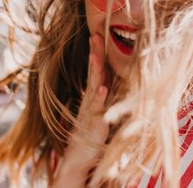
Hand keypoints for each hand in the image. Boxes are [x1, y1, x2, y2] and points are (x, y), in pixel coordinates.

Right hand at [52, 33, 108, 186]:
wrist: (78, 159)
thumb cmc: (91, 134)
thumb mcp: (100, 112)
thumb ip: (106, 97)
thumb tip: (114, 82)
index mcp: (94, 95)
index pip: (97, 70)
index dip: (98, 53)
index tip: (98, 34)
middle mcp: (92, 100)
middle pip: (94, 72)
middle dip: (95, 53)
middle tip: (95, 34)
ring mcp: (92, 111)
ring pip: (94, 86)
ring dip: (95, 70)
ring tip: (96, 54)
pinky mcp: (95, 124)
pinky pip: (97, 109)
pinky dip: (99, 98)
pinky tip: (101, 88)